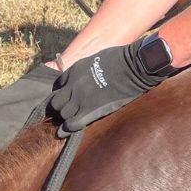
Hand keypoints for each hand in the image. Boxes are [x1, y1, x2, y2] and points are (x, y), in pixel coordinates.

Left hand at [49, 41, 165, 133]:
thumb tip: (88, 76)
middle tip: (68, 110)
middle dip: (60, 106)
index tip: (67, 96)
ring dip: (67, 117)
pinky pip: (72, 124)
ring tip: (73, 119)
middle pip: (56, 102)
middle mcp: (72, 86)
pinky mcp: (90, 111)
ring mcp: (80, 99)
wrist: (134, 67)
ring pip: (63, 114)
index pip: (57, 86)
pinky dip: (68, 128)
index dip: (62, 92)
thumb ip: (86, 70)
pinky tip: (67, 131)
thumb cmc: (121, 59)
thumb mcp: (96, 59)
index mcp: (74, 71)